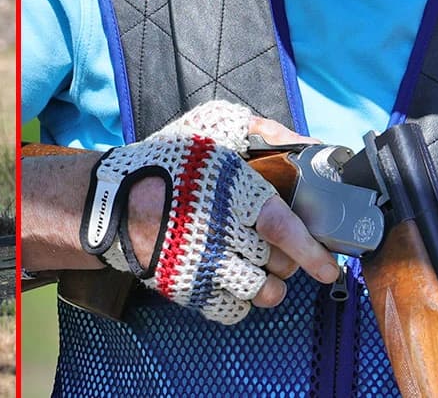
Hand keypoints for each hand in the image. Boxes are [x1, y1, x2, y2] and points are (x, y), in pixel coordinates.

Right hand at [99, 101, 339, 323]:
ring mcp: (203, 264)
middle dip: (290, 261)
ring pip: (259, 291)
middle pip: (278, 262)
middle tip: (284, 251)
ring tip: (264, 272)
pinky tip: (235, 281)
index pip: (281, 228)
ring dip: (269, 286)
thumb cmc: (168, 161)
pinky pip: (229, 310)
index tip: (329, 267)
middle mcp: (221, 232)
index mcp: (233, 192)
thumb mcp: (214, 127)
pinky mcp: (186, 289)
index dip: (310, 250)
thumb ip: (264, 130)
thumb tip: (307, 142)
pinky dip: (240, 301)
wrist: (109, 201)